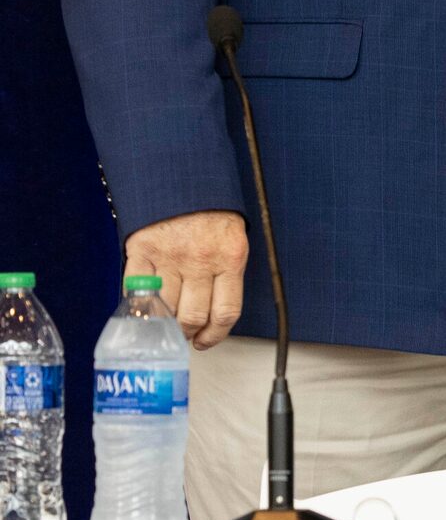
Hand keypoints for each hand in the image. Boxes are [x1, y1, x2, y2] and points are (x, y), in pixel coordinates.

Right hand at [121, 210, 249, 348]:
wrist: (185, 178)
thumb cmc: (213, 212)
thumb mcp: (233, 239)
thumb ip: (226, 273)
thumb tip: (216, 313)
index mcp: (230, 257)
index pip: (226, 312)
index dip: (216, 334)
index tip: (206, 341)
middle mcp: (201, 260)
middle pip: (194, 317)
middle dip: (189, 334)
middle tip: (184, 335)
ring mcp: (170, 257)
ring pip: (166, 310)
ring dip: (165, 324)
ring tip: (166, 324)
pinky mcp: (143, 251)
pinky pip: (138, 289)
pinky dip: (140, 304)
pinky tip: (146, 307)